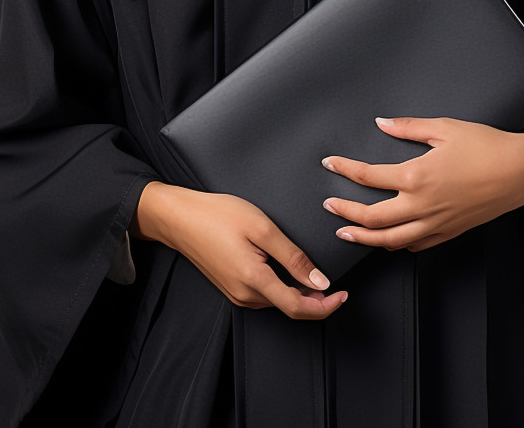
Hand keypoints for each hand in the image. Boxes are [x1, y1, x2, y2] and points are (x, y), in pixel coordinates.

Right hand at [133, 181, 348, 319]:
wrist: (179, 218)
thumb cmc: (217, 215)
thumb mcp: (262, 228)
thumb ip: (293, 257)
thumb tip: (320, 282)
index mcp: (254, 280)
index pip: (298, 308)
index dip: (326, 306)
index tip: (343, 294)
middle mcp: (245, 295)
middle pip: (289, 308)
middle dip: (316, 302)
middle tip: (336, 285)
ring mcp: (236, 293)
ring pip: (277, 302)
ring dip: (299, 296)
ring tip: (316, 276)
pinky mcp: (231, 288)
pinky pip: (264, 296)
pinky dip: (283, 290)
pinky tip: (290, 272)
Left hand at [320, 117, 523, 251]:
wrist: (521, 171)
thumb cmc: (486, 147)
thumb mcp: (444, 128)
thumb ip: (408, 127)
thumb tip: (383, 123)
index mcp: (416, 176)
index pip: (368, 176)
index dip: (344, 170)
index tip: (331, 165)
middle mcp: (422, 205)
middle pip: (371, 217)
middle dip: (345, 212)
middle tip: (329, 207)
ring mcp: (435, 223)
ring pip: (390, 240)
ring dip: (364, 237)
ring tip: (347, 232)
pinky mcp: (449, 232)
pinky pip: (416, 245)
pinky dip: (396, 245)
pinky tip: (389, 241)